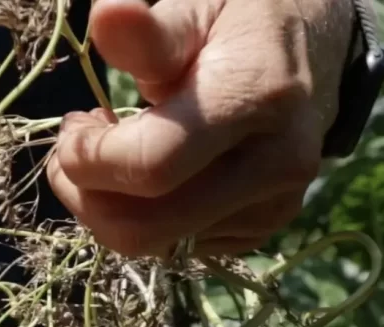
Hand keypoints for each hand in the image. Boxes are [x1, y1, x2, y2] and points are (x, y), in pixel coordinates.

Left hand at [49, 0, 356, 256]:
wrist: (311, 48)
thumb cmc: (236, 23)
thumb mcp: (194, 10)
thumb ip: (147, 31)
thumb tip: (107, 16)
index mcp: (255, 101)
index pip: (149, 167)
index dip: (88, 158)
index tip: (72, 125)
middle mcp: (273, 166)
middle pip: (145, 227)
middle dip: (85, 195)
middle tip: (73, 149)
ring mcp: (272, 207)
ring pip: (155, 244)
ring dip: (108, 207)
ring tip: (109, 152)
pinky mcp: (261, 230)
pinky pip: (177, 247)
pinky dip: (142, 218)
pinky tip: (145, 173)